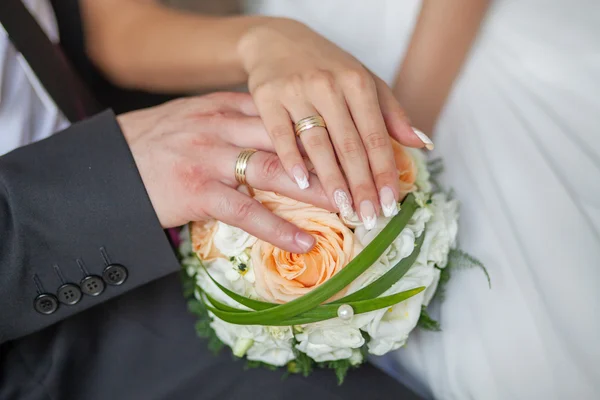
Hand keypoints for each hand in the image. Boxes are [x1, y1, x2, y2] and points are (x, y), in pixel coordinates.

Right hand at [117, 92, 331, 252]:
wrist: (106, 165)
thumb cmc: (153, 144)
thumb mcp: (194, 119)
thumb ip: (231, 121)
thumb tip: (269, 134)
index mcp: (225, 107)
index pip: (285, 115)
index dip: (322, 132)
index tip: (352, 147)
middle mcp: (222, 126)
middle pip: (290, 140)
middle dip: (332, 161)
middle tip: (366, 179)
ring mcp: (210, 157)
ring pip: (276, 172)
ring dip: (317, 193)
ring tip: (350, 209)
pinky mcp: (197, 190)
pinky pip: (246, 211)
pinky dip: (278, 228)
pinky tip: (304, 242)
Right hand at [238, 19, 432, 228]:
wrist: (277, 41)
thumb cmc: (326, 66)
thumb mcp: (362, 80)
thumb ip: (391, 113)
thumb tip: (422, 143)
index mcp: (357, 82)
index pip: (375, 135)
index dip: (385, 171)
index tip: (391, 202)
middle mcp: (329, 85)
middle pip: (349, 144)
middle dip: (362, 184)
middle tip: (369, 216)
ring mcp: (296, 90)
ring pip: (318, 143)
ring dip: (331, 179)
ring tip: (343, 207)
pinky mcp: (267, 96)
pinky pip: (279, 134)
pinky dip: (290, 160)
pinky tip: (301, 184)